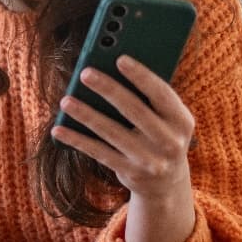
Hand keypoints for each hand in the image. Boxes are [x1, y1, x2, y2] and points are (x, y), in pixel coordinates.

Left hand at [50, 55, 199, 241]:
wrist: (167, 183)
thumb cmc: (161, 134)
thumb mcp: (167, 119)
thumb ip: (149, 98)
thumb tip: (110, 70)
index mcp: (182, 121)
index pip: (162, 94)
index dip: (141, 76)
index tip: (120, 58)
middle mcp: (170, 142)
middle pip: (134, 111)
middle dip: (108, 90)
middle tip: (86, 73)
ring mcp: (150, 160)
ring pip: (111, 133)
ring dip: (86, 115)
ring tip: (66, 100)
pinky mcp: (130, 173)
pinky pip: (98, 152)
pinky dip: (77, 140)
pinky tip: (59, 129)